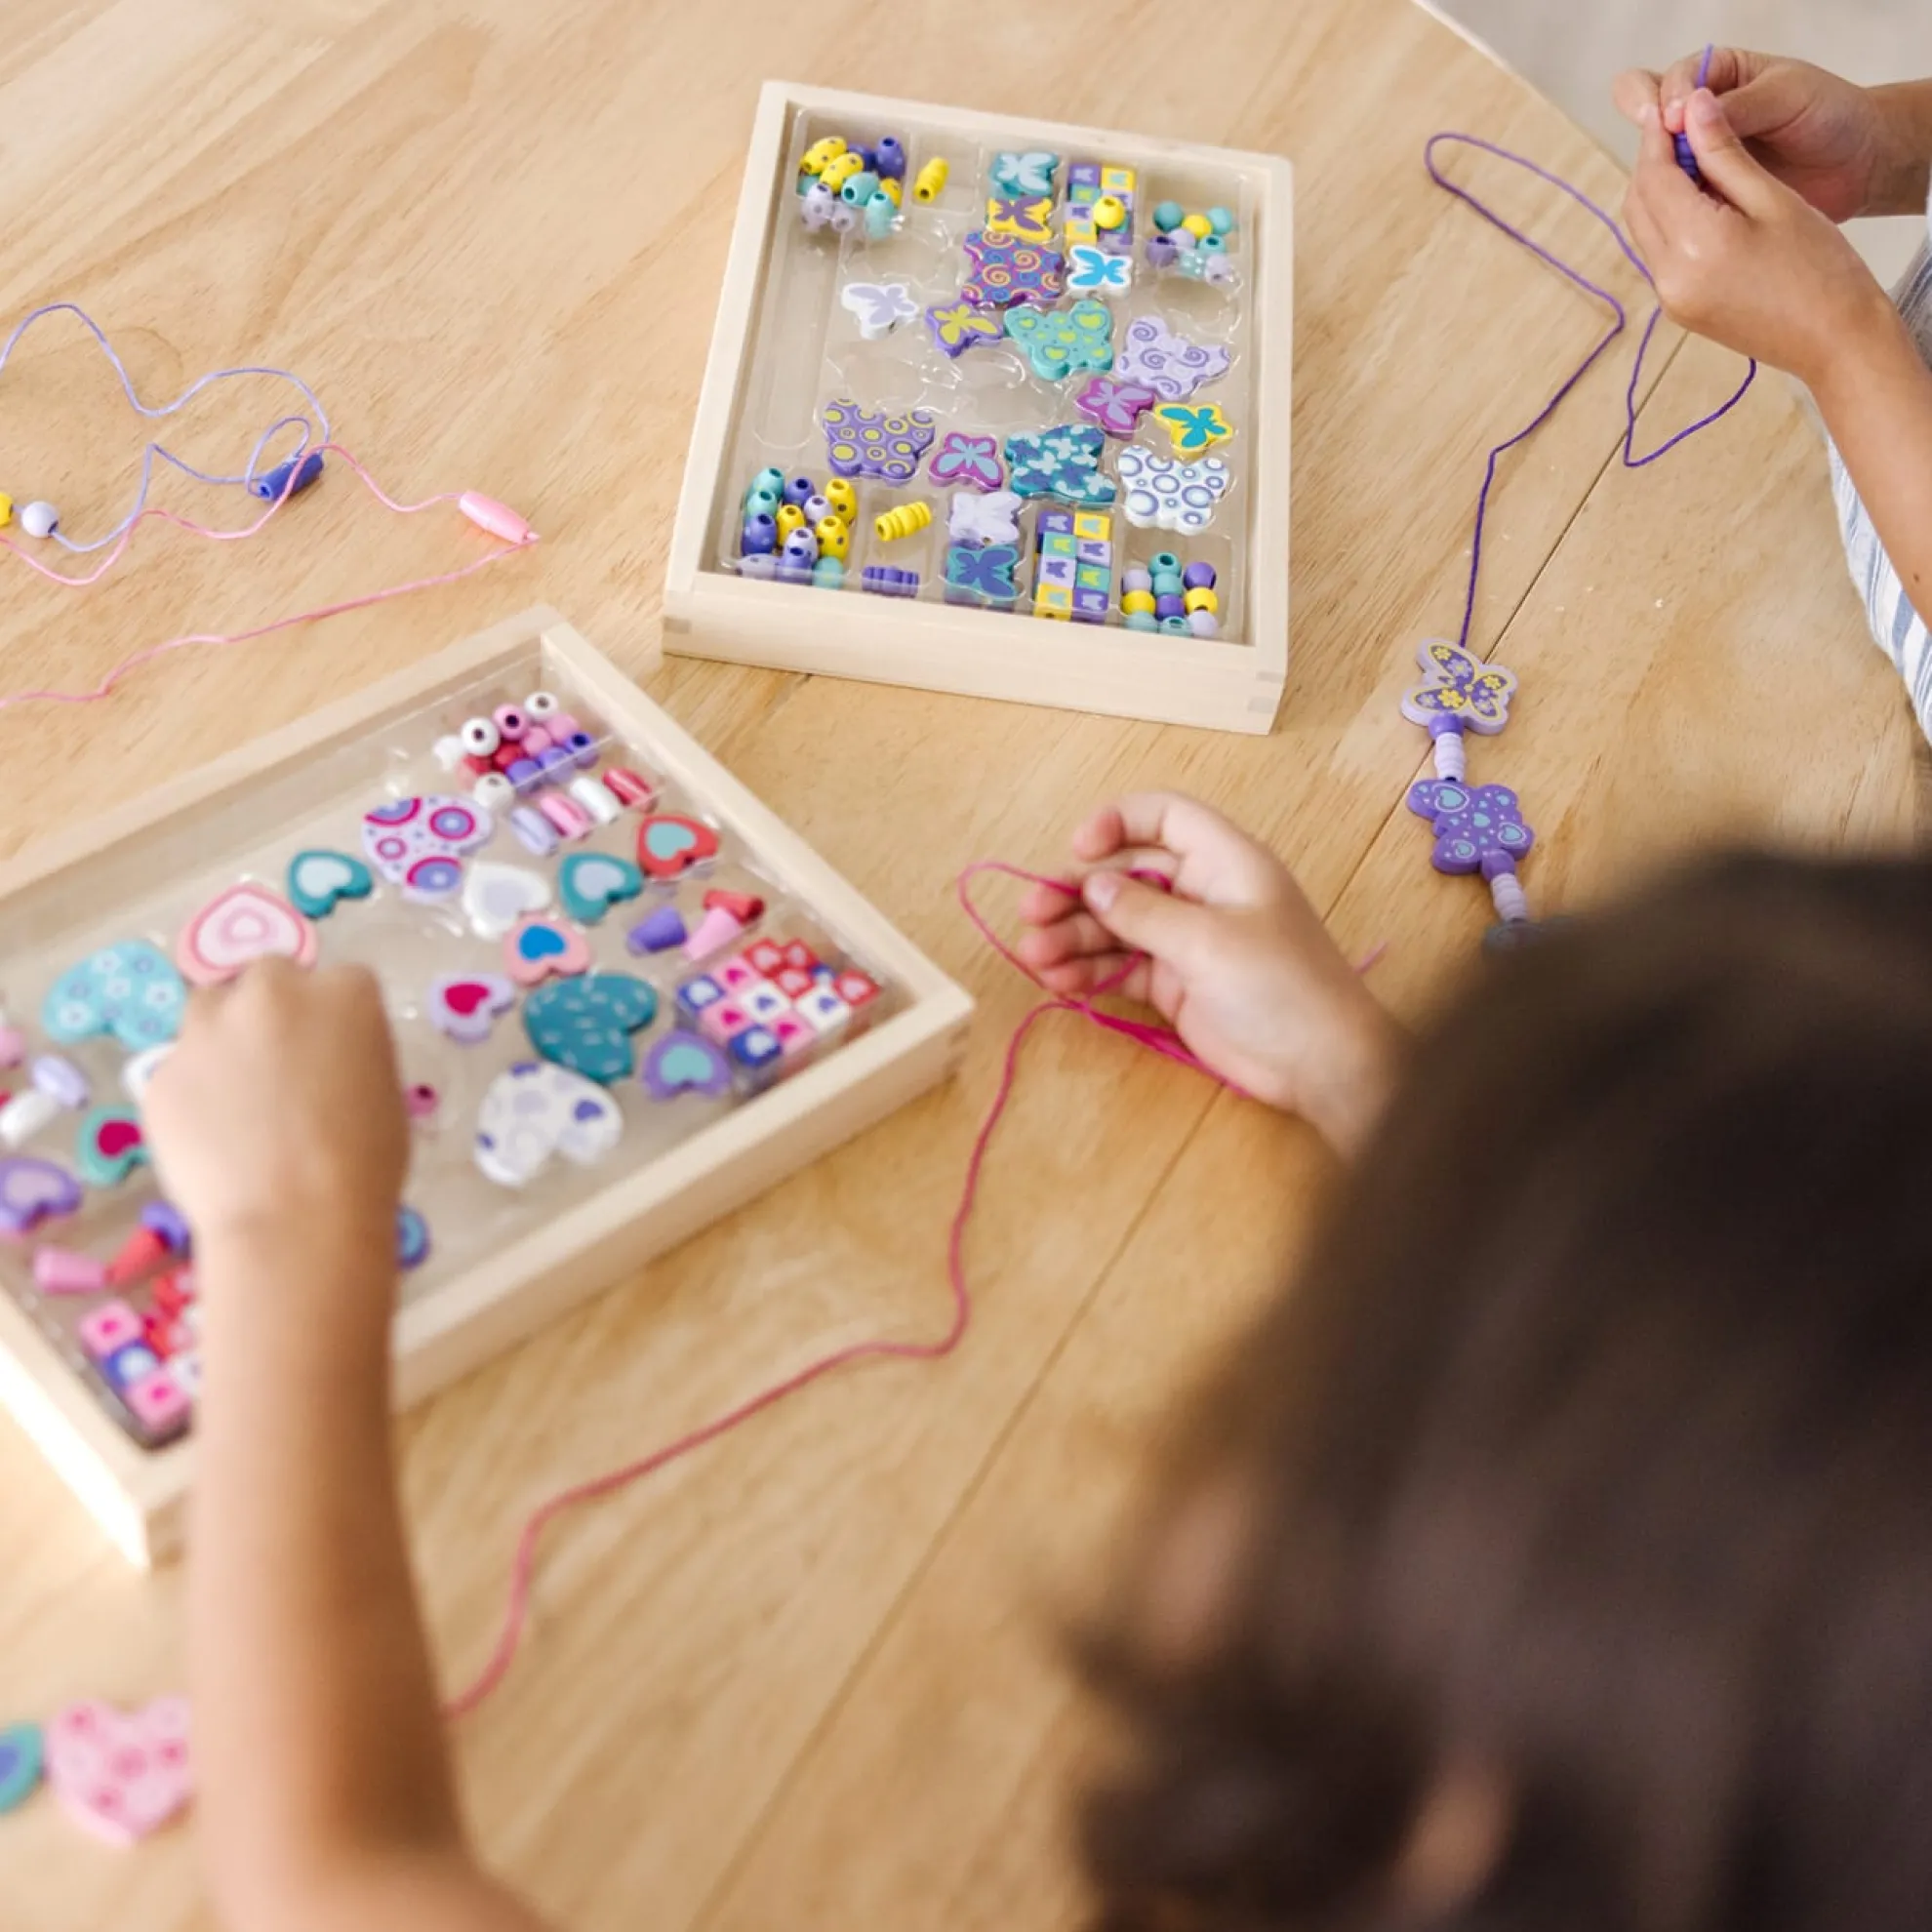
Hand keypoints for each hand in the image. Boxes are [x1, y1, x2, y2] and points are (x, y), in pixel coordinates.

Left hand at [144, 958, 406, 1282]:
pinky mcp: (161, 1073)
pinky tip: (213, 1140)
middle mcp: (271, 993)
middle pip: (266, 978)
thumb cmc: (365, 1164)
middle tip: (280, 1068)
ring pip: (210, 1011)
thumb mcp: (383, 1090)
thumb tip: (321, 1060)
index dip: (333, 1021)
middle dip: (271, 1011)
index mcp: (344, 992)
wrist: (295, 1220)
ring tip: (237, 1101)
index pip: (339, 983)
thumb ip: (349, 1051)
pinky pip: (179, 1071)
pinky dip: (193, 1094)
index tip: (333, 1056)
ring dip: (223, 1039)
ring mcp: (207, 1029)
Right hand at [1015, 793, 1402, 1153]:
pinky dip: (1090, 972)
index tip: (1077, 848)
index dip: (1118, 821)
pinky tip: (1058, 981)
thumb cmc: (1281, 987)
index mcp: (1224, 862)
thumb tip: (1091, 883)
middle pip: (1126, 876)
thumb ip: (1144, 911)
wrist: (1323, 1065)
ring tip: (1035, 960)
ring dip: (1074, 939)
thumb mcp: (1208, 941)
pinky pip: (1122, 967)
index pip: (1164, 818)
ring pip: (1116, 926)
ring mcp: (1187, 942)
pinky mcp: (1177, 986)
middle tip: (1032, 915)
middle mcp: (1202, 894)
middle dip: (1077, 894)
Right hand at [1614, 50, 1911, 220]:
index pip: (1661, 83)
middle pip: (1643, 124)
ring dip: (1658, 180)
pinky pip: (1670, 204)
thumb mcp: (1787, 97)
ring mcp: (1696, 161)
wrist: (1860, 162)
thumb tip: (1682, 115)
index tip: (1672, 121)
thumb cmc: (1831, 114)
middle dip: (1650, 141)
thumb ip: (1737, 106)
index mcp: (1714, 77)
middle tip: (1671, 158)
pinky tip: (1687, 216)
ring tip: (1685, 191)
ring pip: (1650, 169)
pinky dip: (1671, 210)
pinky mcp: (1703, 200)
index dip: (1660, 100)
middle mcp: (1695, 118)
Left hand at [1622, 90, 1892, 387]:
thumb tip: (1693, 107)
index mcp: (1694, 246)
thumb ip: (1725, 153)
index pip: (1653, 176)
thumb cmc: (1820, 266)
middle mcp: (1669, 278)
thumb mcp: (1773, 197)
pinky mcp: (1679, 310)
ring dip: (1658, 192)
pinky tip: (1704, 204)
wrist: (1836, 339)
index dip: (1659, 136)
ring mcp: (1670, 299)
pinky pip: (1657, 255)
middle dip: (1654, 163)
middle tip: (1688, 131)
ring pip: (1641, 230)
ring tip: (1700, 164)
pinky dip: (1668, 223)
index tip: (1677, 107)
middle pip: (1637, 204)